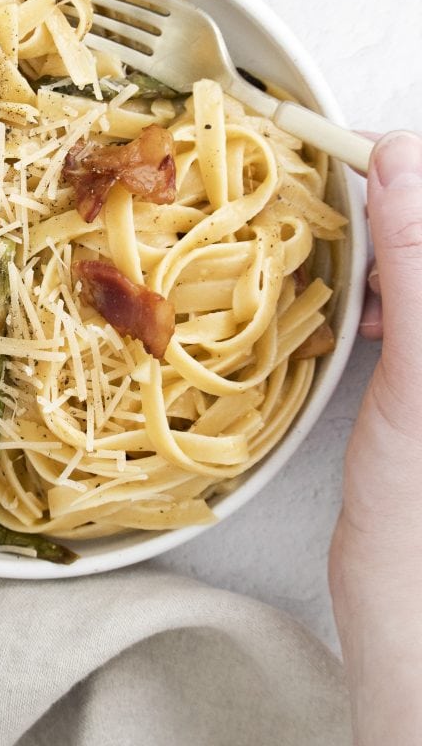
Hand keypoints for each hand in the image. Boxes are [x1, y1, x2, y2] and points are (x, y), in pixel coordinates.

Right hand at [329, 131, 421, 744]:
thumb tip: (401, 162)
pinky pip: (416, 305)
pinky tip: (367, 310)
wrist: (415, 604)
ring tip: (354, 257)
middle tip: (343, 198)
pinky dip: (390, 291)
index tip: (357, 153)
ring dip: (393, 246)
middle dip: (400, 207)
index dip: (414, 168)